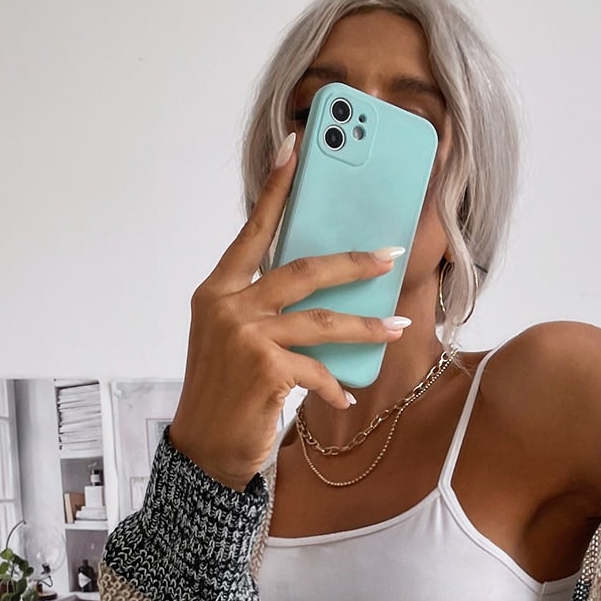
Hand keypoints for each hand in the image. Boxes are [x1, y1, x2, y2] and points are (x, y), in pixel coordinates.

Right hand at [167, 128, 410, 490]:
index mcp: (217, 291)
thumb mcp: (235, 343)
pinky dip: (335, 385)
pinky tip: (344, 397)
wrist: (204, 451)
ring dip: (365, 325)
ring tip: (395, 326)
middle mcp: (227, 306)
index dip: (276, 190)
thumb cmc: (226, 397)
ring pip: (321, 320)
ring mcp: (244, 336)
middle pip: (302, 270)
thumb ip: (264, 312)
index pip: (253, 232)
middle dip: (351, 262)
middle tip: (387, 256)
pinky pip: (317, 369)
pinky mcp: (265, 369)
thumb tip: (318, 294)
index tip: (298, 148)